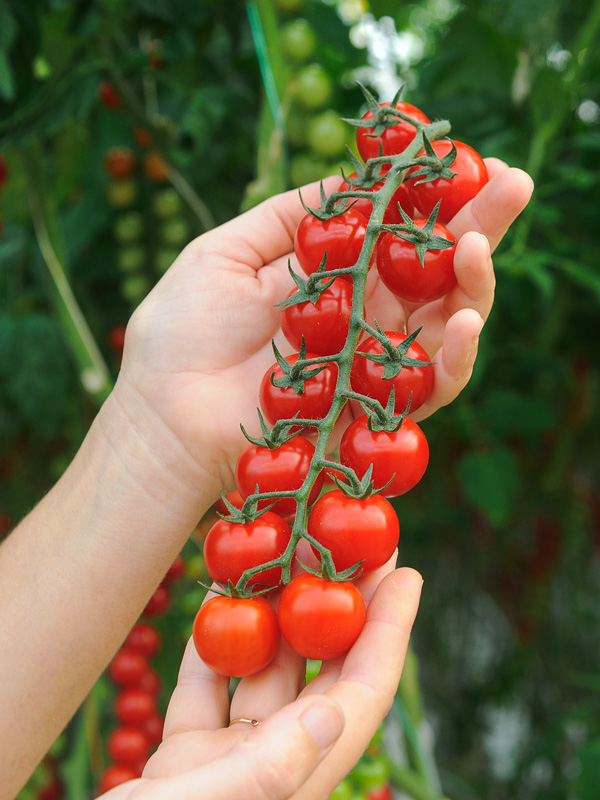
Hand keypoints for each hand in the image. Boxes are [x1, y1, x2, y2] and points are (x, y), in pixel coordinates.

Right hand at [97, 567, 421, 799]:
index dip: (390, 632)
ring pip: (264, 670)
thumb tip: (332, 713)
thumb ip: (268, 769)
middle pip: (323, 670)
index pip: (362, 696)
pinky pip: (209, 684)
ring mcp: (230, 758)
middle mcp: (274, 763)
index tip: (407, 574)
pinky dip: (213, 638)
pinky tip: (219, 591)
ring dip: (273, 611)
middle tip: (350, 542)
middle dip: (340, 603)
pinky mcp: (186, 754)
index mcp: (298, 779)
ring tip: (285, 550)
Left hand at [117, 164, 531, 503]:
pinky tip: (462, 320)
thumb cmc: (181, 337)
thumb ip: (288, 219)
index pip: (397, 234)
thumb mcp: (223, 253)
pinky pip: (430, 386)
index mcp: (332, 278)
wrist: (163, 417)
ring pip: (446, 324)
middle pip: (436, 273)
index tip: (465, 163)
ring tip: (480, 245)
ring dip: (475, 283)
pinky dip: (454, 356)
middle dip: (479, 227)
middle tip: (513, 183)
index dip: (434, 201)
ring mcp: (372, 365)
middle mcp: (362, 318)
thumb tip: (345, 182)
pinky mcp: (373, 410)